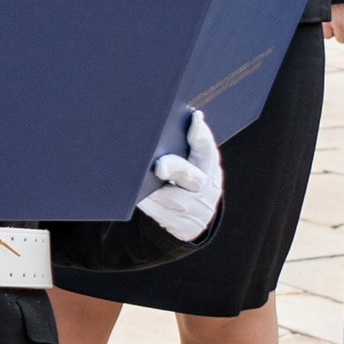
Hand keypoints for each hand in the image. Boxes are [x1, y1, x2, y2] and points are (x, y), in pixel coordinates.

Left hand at [140, 109, 222, 242]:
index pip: (207, 147)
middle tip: (159, 166)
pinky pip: (161, 215)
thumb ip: (184, 145)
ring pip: (172, 199)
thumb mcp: (192, 160)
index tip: (194, 119)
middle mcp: (205, 186)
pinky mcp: (184, 226)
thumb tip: (167, 118)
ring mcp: (197, 208)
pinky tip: (135, 197)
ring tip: (135, 182)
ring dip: (152, 191)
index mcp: (208, 164)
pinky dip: (147, 205)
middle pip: (192, 177)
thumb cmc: (186, 176)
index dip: (201, 134)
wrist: (196, 213)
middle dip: (175, 168)